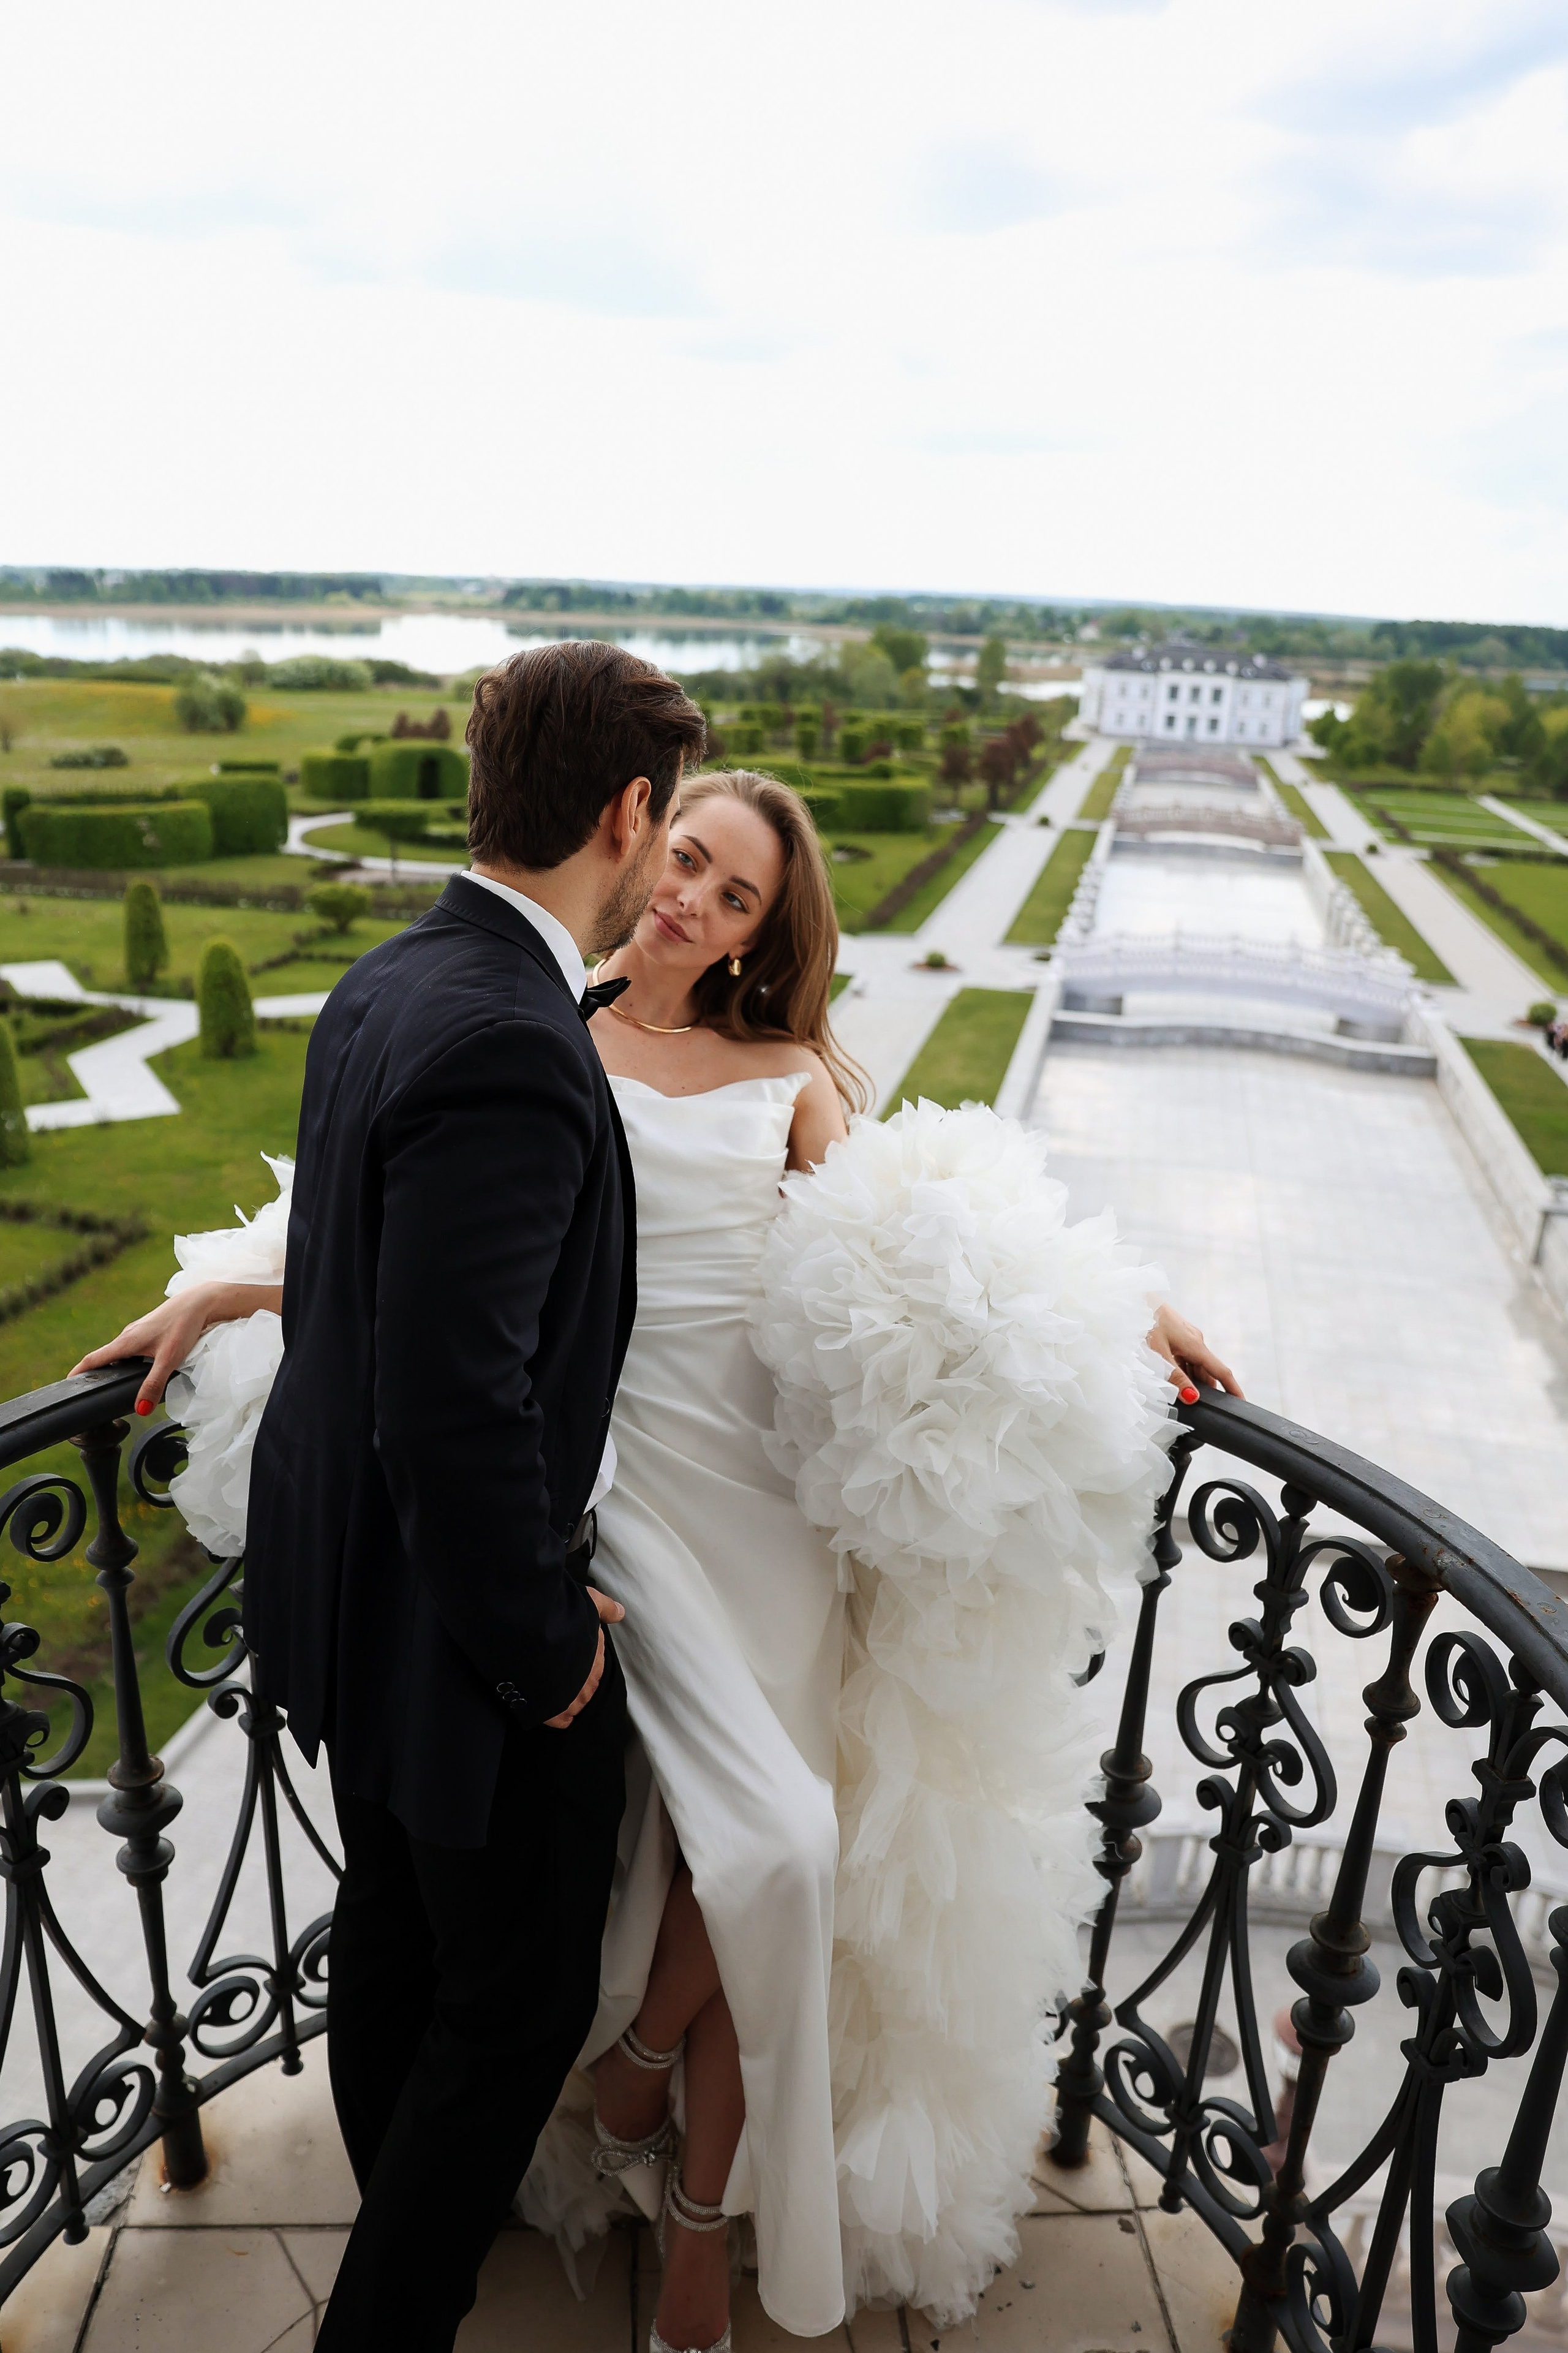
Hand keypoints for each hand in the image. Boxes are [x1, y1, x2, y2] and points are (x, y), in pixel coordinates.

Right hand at [69, 1280, 280, 1416]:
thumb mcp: (169, 1359)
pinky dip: (126, 1359)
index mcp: (126, 1342)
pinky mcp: (150, 1330)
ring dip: (112, 1365)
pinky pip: (131, 1348)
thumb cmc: (185, 1327)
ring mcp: (139, 1331)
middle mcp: (128, 1335)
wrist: (201, 1302)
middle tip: (87, 1388)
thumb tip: (141, 1409)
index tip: (66, 1383)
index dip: (79, 1371)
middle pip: (105, 1356)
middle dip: (95, 1372)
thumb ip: (154, 1384)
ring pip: (120, 1352)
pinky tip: (136, 1368)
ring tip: (109, 1381)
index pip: (94, 1358)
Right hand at [544, 1586, 624, 1728]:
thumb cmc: (563, 1616)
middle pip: (584, 1690)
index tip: (569, 1660)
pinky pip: (559, 1721)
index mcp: (597, 1660)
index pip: (595, 1671)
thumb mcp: (588, 1603)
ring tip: (547, 1689)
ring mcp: (572, 1700)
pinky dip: (554, 1716)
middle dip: (573, 1685)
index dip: (582, 1666)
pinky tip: (546, 1708)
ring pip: (573, 1707)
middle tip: (554, 1673)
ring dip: (564, 1701)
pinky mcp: (552, 1712)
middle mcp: (588, 1683)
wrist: (534, 1632)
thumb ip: (604, 1608)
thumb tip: (619, 1612)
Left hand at [1146, 1303, 1243, 1403]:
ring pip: (1195, 1364)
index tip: (1241, 1403)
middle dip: (1206, 1390)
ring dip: (1191, 1380)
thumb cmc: (1145, 1323)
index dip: (1233, 1389)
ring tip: (1182, 1395)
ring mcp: (1187, 1337)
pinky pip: (1186, 1357)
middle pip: (1206, 1371)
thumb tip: (1193, 1398)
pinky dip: (1182, 1370)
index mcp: (1196, 1346)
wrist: (1136, 1298)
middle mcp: (1196, 1341)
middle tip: (1203, 1407)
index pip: (1221, 1372)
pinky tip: (1170, 1377)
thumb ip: (1176, 1378)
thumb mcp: (1159, 1355)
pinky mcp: (1178, 1334)